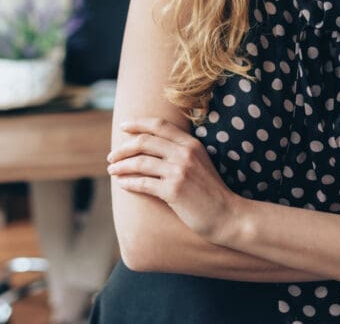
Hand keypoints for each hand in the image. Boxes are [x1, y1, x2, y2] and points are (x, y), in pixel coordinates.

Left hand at [107, 117, 237, 240]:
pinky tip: (122, 184)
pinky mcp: (174, 190)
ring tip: (112, 170)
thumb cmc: (211, 192)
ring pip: (140, 162)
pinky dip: (129, 182)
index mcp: (191, 144)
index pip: (159, 125)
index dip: (138, 123)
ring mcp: (180, 171)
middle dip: (123, 148)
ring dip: (121, 166)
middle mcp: (185, 153)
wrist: (228, 216)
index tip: (123, 126)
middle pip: (145, 141)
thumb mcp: (200, 163)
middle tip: (111, 156)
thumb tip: (151, 147)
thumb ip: (180, 151)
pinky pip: (143, 183)